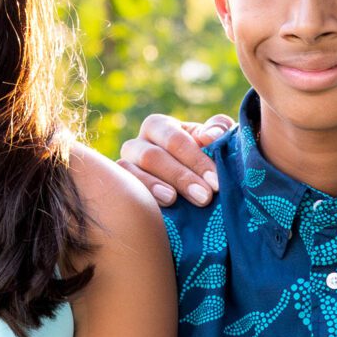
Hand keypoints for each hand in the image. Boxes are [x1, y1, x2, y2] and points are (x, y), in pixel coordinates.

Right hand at [116, 112, 235, 206]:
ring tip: (173, 200)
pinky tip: (155, 210)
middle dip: (180, 177)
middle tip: (204, 198)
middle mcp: (137, 144)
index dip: (196, 160)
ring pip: (131, 172)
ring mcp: (124, 167)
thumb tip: (209, 136)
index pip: (175, 140)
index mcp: (159, 126)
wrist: (191, 188)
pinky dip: (138, 198)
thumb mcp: (216, 140)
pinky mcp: (119, 189)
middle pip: (152, 157)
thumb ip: (218, 130)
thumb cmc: (205, 159)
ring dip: (154, 186)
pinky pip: (121, 190)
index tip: (215, 183)